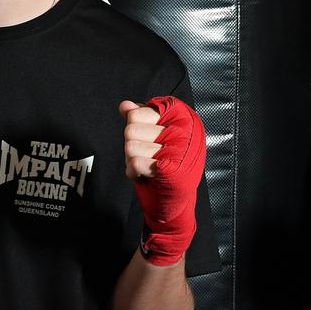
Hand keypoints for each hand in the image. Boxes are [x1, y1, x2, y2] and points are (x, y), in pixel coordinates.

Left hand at [119, 96, 205, 265]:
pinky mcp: (172, 170)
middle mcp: (185, 130)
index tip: (150, 139)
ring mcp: (180, 150)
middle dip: (132, 145)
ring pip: (130, 146)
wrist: (174, 204)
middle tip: (147, 156)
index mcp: (183, 117)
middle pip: (130, 128)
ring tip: (146, 167)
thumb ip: (141, 118)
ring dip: (132, 160)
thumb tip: (125, 105)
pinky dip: (133, 173)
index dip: (136, 128)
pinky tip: (144, 177)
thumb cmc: (165, 166)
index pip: (138, 112)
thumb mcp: (154, 137)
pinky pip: (135, 163)